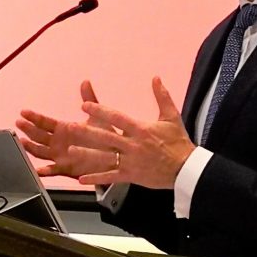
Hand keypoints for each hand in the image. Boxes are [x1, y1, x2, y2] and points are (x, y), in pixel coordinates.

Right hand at [16, 80, 124, 183]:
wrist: (115, 156)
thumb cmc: (105, 137)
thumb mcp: (97, 116)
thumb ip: (90, 99)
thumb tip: (85, 82)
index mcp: (64, 129)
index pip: (45, 122)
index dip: (33, 117)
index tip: (23, 111)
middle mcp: (58, 142)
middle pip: (38, 135)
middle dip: (28, 129)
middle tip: (19, 123)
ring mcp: (60, 156)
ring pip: (40, 151)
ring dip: (31, 147)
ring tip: (22, 142)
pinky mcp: (66, 168)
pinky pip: (53, 170)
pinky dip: (45, 171)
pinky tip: (39, 170)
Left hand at [76, 77, 194, 188]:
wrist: (186, 169)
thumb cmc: (179, 142)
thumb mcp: (171, 116)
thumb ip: (162, 96)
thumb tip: (155, 77)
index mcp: (141, 129)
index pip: (116, 117)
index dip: (100, 111)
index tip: (85, 106)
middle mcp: (133, 145)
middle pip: (106, 137)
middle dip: (87, 131)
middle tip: (70, 126)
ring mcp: (131, 161)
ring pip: (105, 157)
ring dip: (87, 154)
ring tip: (71, 150)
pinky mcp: (131, 175)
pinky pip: (111, 177)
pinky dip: (96, 178)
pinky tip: (82, 178)